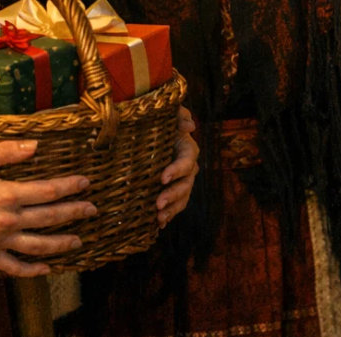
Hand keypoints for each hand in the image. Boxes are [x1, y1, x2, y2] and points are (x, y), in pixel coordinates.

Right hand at [0, 140, 95, 276]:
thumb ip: (7, 152)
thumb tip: (36, 145)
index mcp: (6, 193)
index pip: (48, 191)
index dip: (70, 187)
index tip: (85, 183)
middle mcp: (5, 219)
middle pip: (49, 218)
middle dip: (74, 213)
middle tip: (92, 210)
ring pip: (37, 245)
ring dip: (61, 243)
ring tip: (78, 241)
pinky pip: (12, 267)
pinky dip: (31, 270)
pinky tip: (46, 269)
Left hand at [157, 107, 198, 226]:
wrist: (149, 135)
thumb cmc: (159, 122)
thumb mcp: (168, 114)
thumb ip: (179, 114)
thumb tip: (191, 126)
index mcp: (188, 149)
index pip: (187, 161)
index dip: (177, 170)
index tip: (162, 178)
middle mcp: (188, 168)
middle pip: (186, 184)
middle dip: (173, 195)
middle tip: (158, 204)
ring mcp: (181, 182)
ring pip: (182, 199)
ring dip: (172, 210)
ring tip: (158, 218)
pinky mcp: (172, 192)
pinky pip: (174, 206)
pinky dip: (168, 216)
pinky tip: (157, 225)